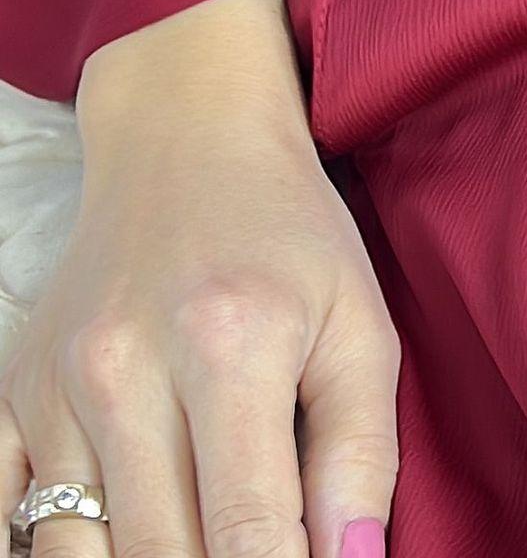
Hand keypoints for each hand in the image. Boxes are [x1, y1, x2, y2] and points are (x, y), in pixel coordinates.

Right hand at [0, 0, 398, 556]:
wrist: (185, 140)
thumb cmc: (289, 234)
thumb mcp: (359, 321)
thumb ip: (360, 449)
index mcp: (230, 345)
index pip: (248, 531)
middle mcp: (124, 370)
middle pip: (160, 555)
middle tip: (263, 553)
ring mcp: (53, 389)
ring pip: (78, 555)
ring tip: (201, 538)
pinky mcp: (8, 399)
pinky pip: (6, 523)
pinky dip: (60, 549)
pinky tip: (121, 536)